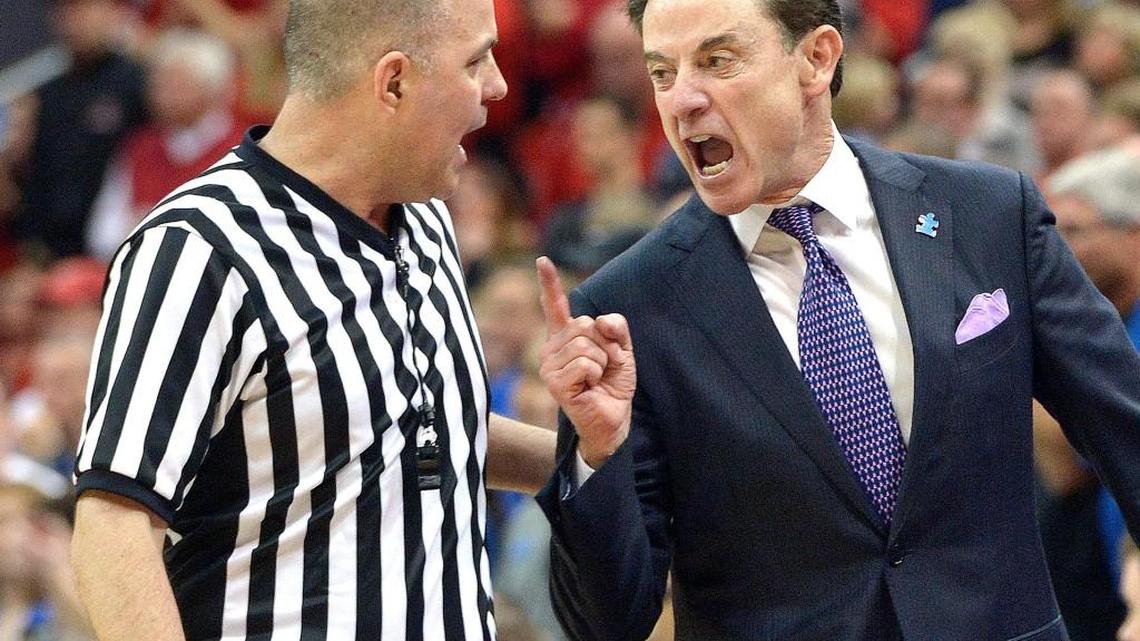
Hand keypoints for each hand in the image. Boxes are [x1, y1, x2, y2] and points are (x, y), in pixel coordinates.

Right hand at [536, 257, 634, 468]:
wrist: (613, 419)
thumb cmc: (612, 384)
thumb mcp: (621, 350)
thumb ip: (615, 328)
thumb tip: (601, 321)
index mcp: (565, 337)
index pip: (555, 306)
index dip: (549, 283)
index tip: (542, 261)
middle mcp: (551, 348)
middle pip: (584, 324)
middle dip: (606, 345)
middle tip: (605, 366)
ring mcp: (549, 366)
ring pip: (586, 344)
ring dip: (603, 361)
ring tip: (597, 378)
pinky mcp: (555, 382)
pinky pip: (585, 363)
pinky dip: (597, 373)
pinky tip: (591, 387)